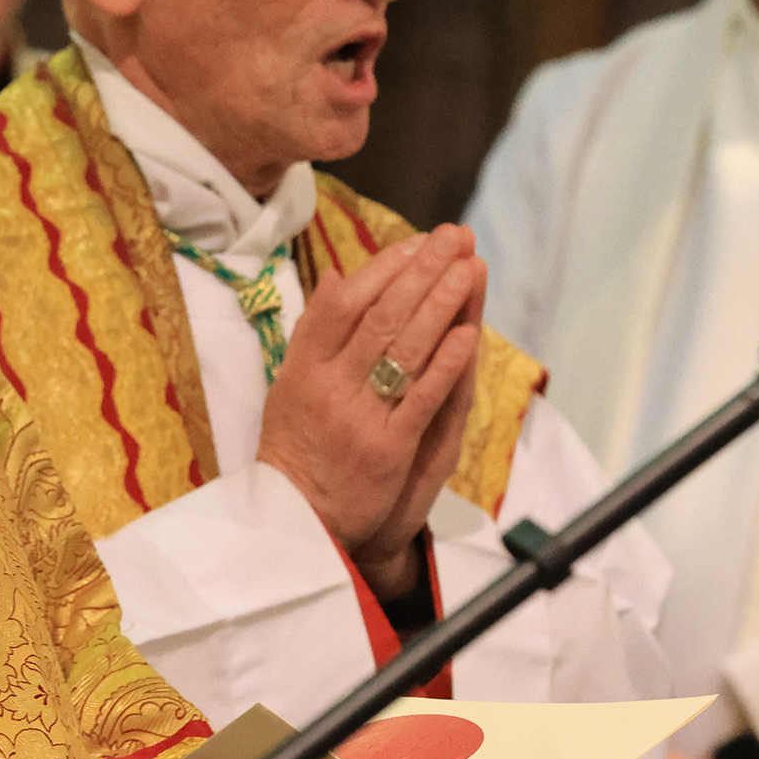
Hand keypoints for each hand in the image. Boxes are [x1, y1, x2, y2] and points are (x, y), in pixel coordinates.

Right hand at [256, 224, 484, 597]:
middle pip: (381, 316)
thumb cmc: (296, 448)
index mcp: (303, 366)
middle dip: (421, 271)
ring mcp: (358, 416)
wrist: (297, 522)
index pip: (345, 301)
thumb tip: (339, 277)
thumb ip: (315, 332)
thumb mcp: (289, 385)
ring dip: (440, 305)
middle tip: (455, 237)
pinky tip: (467, 334)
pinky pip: (419, 399)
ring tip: (469, 268)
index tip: (417, 242)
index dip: (384, 268)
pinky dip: (444, 365)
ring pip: (403, 349)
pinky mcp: (387, 449)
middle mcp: (329, 385)